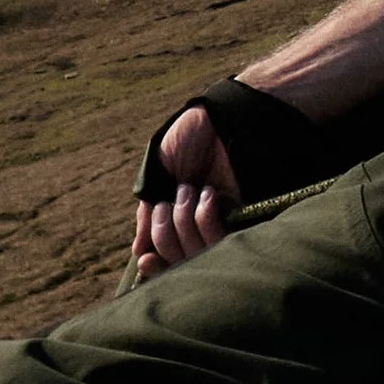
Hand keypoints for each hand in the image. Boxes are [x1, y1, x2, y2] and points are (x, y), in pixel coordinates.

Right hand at [130, 106, 239, 282]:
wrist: (217, 117)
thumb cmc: (188, 141)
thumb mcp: (157, 174)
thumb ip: (148, 212)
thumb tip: (140, 251)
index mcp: (178, 221)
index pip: (167, 260)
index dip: (156, 266)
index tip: (145, 259)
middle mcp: (199, 229)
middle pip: (178, 262)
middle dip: (164, 236)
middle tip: (165, 204)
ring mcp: (221, 225)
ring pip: (197, 254)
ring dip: (183, 222)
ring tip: (188, 189)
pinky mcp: (242, 219)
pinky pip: (220, 239)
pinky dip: (205, 216)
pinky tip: (208, 193)